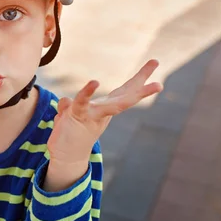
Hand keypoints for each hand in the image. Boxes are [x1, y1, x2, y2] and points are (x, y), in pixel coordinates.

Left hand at [48, 59, 162, 164]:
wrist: (65, 158)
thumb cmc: (70, 134)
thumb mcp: (69, 115)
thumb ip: (69, 105)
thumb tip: (65, 100)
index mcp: (105, 109)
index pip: (123, 92)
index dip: (138, 81)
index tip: (153, 64)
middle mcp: (103, 112)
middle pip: (126, 95)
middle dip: (142, 81)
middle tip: (156, 62)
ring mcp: (93, 115)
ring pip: (115, 103)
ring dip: (133, 94)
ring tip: (153, 84)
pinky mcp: (79, 116)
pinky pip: (83, 102)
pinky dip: (87, 92)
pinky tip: (95, 82)